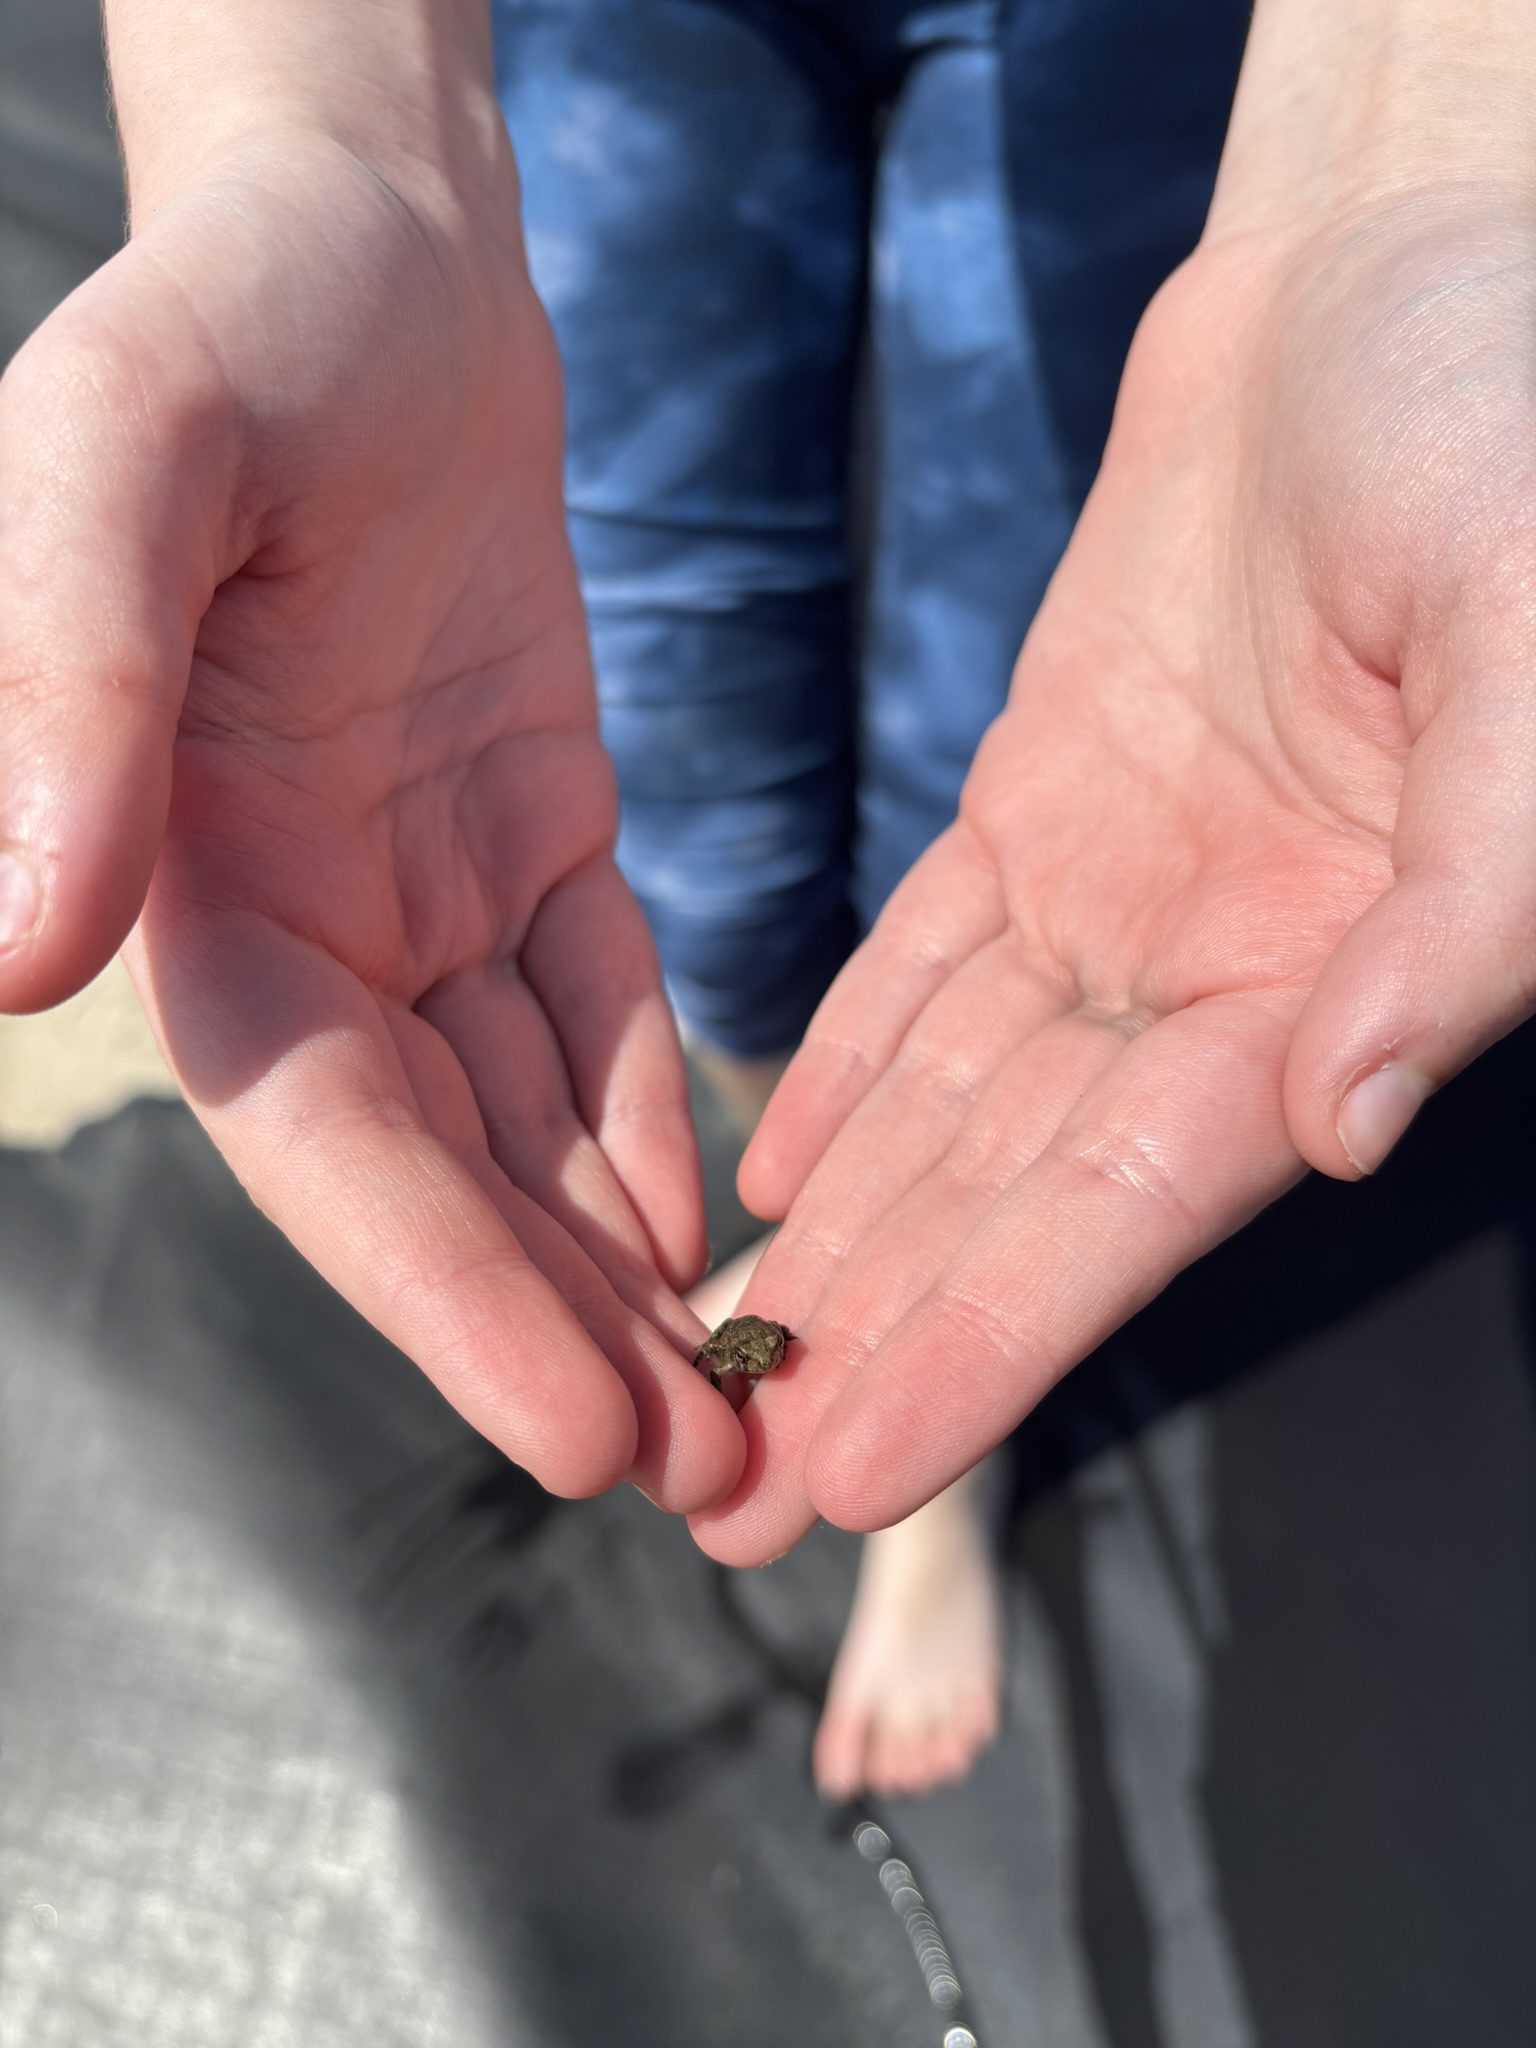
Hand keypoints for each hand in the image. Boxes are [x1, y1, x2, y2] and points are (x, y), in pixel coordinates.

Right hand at [0, 131, 737, 1508]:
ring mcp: (420, 884)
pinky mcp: (529, 830)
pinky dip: (650, 1117)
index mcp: (190, 876)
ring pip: (528, 1120)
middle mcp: (302, 916)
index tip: (572, 1440)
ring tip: (743, 1405)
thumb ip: (62, 691)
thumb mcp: (119, 461)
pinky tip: (711, 1227)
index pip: (322, 1138)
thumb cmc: (229, 320)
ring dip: (622, 1266)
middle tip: (715, 1482)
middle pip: (442, 1172)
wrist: (369, 247)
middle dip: (563, 1332)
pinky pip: (595, 1006)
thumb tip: (16, 956)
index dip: (437, 1295)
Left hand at [691, 184, 1535, 1558]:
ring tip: (721, 1353)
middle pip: (1017, 1193)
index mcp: (1344, 969)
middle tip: (729, 1478)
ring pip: (951, 1102)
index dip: (994, 1339)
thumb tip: (1344, 1122)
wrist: (1404, 269)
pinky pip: (923, 962)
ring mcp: (1126, 891)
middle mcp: (1226, 970)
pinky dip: (846, 1064)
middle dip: (881, 1332)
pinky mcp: (1046, 798)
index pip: (1133, 1205)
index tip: (856, 1473)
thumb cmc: (1509, 430)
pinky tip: (775, 1171)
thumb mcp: (1534, 643)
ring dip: (843, 1233)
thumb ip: (1461, 909)